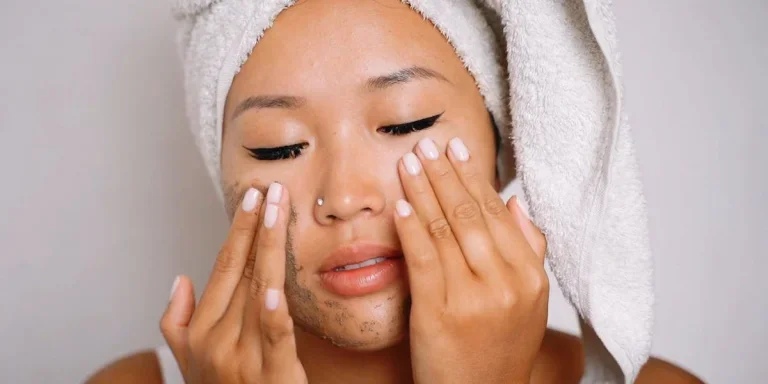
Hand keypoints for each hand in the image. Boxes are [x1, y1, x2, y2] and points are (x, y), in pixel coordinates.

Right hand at [160, 183, 307, 383]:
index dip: (239, 233)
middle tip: (273, 190)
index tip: (252, 201)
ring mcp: (242, 358)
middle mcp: (216, 341)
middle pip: (242, 272)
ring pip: (259, 291)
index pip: (222, 270)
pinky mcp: (273, 376)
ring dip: (270, 248)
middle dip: (259, 228)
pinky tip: (272, 289)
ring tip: (281, 212)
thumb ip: (177, 322)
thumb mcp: (189, 362)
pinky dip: (273, 313)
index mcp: (200, 332)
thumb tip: (179, 279)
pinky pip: (274, 338)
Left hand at [395, 137, 548, 383]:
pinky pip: (422, 259)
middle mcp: (505, 283)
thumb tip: (515, 201)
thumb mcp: (529, 302)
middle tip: (426, 145)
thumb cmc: (499, 347)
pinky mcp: (438, 313)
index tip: (456, 150)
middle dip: (445, 175)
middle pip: (471, 215)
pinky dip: (410, 228)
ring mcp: (473, 298)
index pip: (498, 214)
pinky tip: (400, 204)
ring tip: (409, 163)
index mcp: (530, 276)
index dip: (474, 178)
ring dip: (423, 191)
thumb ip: (528, 250)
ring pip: (445, 230)